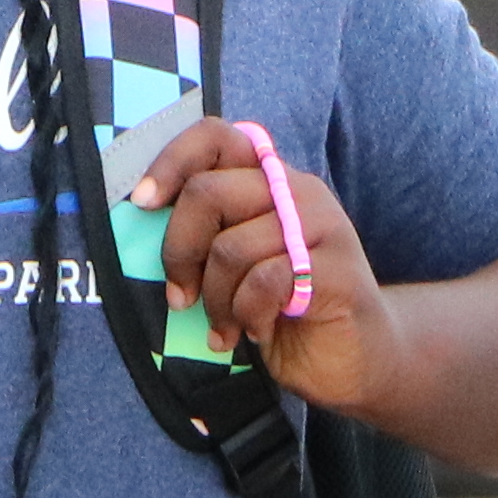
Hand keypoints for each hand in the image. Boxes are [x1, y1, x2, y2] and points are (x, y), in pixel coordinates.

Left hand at [133, 116, 390, 406]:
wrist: (354, 360)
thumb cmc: (282, 308)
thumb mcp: (238, 260)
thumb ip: (208, 229)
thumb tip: (144, 212)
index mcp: (270, 179)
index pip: (215, 137)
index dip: (170, 162)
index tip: (142, 204)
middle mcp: (298, 191)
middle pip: (207, 192)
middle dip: (179, 252)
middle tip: (181, 296)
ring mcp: (323, 228)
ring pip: (230, 247)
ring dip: (216, 301)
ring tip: (228, 325)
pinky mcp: (336, 271)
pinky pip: (264, 281)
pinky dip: (247, 316)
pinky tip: (260, 331)